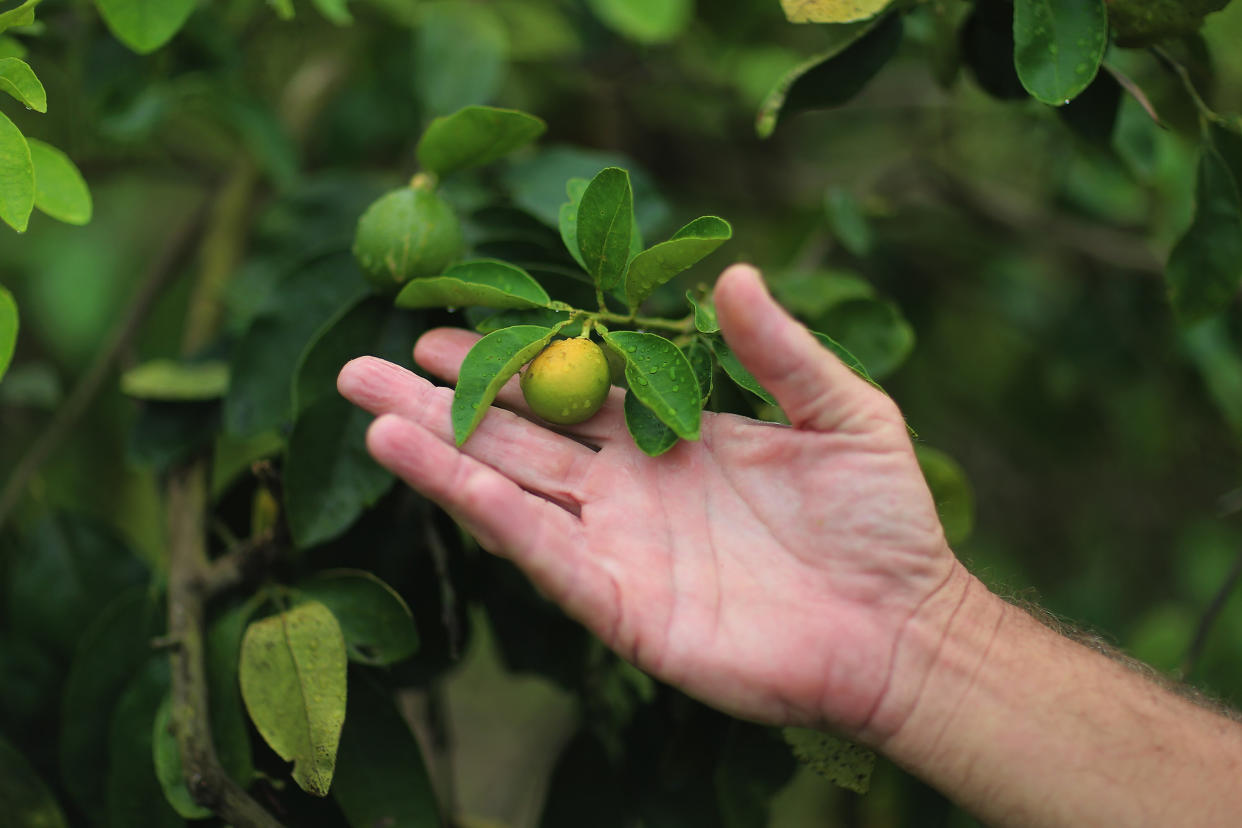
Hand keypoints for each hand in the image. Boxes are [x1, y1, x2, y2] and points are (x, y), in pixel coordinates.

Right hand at [337, 264, 962, 738]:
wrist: (902, 628)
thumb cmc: (881, 521)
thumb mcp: (842, 412)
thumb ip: (780, 350)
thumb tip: (731, 270)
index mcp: (669, 440)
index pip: (569, 391)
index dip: (508, 359)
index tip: (443, 323)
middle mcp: (628, 491)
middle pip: (517, 436)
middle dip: (441, 401)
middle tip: (365, 364)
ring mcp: (619, 548)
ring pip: (511, 490)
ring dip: (439, 454)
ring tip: (371, 412)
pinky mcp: (621, 606)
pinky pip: (542, 551)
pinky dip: (485, 510)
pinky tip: (430, 469)